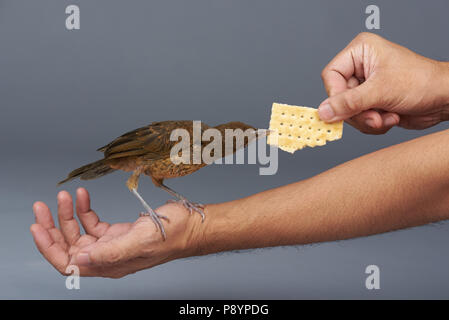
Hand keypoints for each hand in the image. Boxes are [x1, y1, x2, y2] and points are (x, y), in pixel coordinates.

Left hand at [30, 188, 200, 277]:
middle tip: (44, 205)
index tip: (38, 227)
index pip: (68, 263)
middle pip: (69, 245)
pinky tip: (84, 197)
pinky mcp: (118, 231)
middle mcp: (106, 256)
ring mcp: (111, 244)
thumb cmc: (172, 236)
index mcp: (108, 265)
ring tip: (66, 195)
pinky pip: (93, 221)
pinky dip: (85, 208)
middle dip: (54, 225)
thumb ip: (108, 253)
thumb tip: (76, 260)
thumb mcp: (138, 243)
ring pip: (79, 231)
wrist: (191, 226)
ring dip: (69, 214)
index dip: (49, 247)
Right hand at [318, 32, 448, 133]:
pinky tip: (390, 117)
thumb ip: (349, 103)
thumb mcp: (381, 91)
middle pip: (339, 97)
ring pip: (348, 112)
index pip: (331, 75)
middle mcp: (360, 67)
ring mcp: (366, 86)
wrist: (445, 99)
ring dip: (368, 120)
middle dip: (358, 112)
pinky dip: (374, 124)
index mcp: (360, 52)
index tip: (344, 111)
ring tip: (387, 116)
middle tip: (375, 116)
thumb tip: (324, 112)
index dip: (336, 96)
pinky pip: (359, 119)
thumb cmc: (422, 82)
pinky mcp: (372, 102)